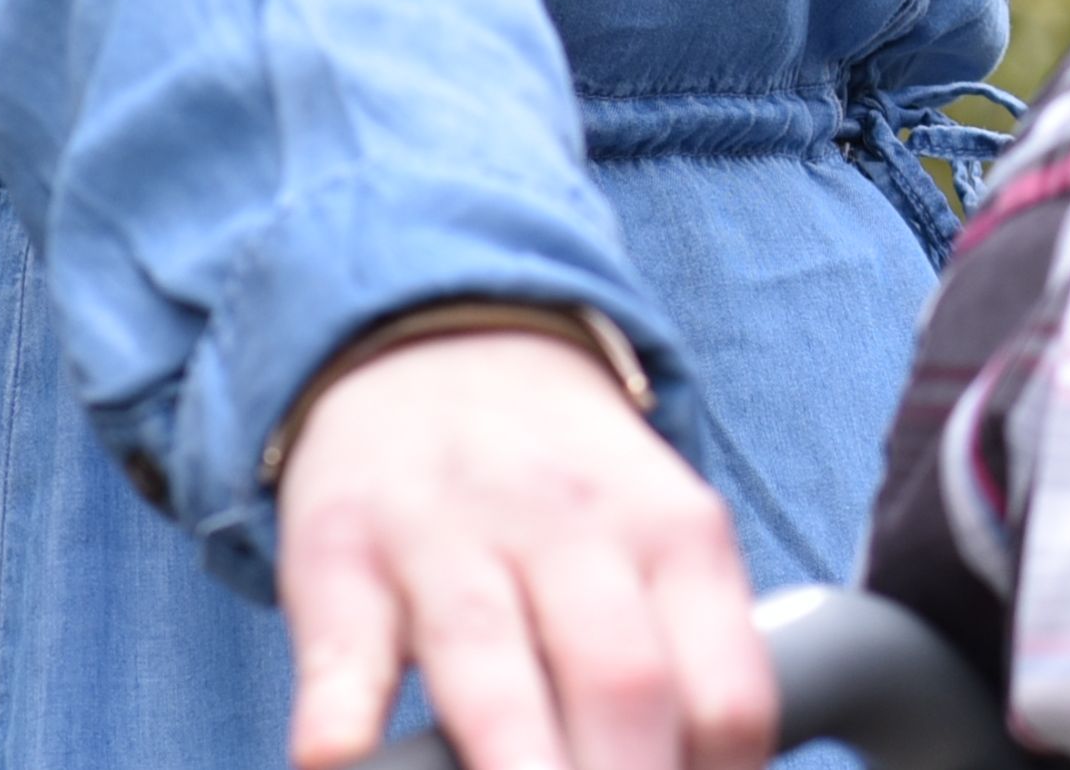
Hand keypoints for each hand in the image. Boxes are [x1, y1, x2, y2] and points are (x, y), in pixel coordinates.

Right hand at [278, 328, 779, 769]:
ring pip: (492, 670)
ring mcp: (450, 542)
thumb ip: (695, 654)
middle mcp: (571, 532)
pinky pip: (344, 651)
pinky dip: (343, 717)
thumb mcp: (660, 533)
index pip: (728, 692)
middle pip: (622, 682)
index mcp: (673, 536)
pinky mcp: (341, 558)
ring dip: (517, 769)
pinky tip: (344, 760)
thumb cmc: (564, 483)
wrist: (434, 342)